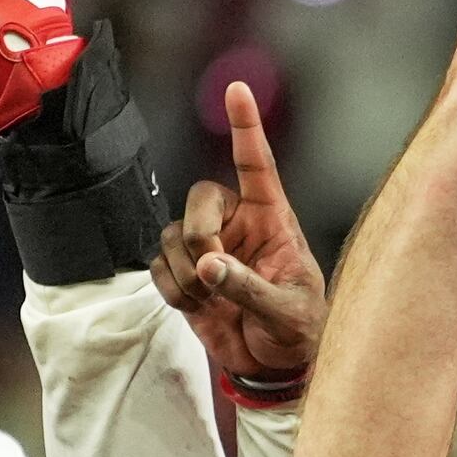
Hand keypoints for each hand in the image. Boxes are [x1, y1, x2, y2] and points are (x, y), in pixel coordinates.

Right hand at [153, 82, 324, 403]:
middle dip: (198, 235)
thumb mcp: (287, 312)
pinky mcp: (185, 273)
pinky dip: (172, 291)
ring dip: (184, 274)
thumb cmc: (298, 332)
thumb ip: (249, 288)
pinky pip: (158, 266)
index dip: (246, 126)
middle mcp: (238, 224)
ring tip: (211, 302)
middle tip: (211, 270)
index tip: (237, 89)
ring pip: (172, 236)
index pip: (257, 164)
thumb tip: (208, 267)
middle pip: (199, 199)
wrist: (274, 368)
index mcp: (274, 219)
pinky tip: (198, 308)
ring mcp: (209, 248)